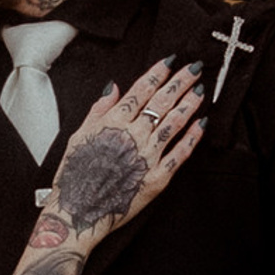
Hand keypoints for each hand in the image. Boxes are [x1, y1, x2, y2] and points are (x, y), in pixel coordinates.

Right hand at [46, 58, 204, 244]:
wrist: (77, 214)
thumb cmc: (74, 176)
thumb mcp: (78, 136)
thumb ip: (99, 110)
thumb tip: (113, 86)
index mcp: (112, 123)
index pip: (141, 90)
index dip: (158, 73)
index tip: (172, 61)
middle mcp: (132, 136)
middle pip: (161, 102)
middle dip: (180, 82)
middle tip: (195, 68)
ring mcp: (146, 157)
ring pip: (174, 124)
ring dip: (189, 104)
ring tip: (200, 90)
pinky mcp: (157, 178)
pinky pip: (180, 154)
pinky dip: (192, 138)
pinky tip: (201, 124)